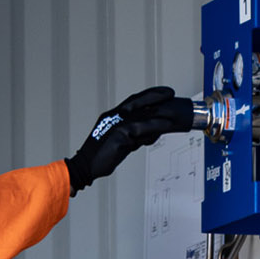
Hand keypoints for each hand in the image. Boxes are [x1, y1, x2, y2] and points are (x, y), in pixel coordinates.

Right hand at [64, 86, 196, 193]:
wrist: (87, 166)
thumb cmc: (102, 156)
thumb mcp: (122, 142)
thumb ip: (136, 136)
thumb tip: (152, 135)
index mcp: (113, 115)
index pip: (133, 100)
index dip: (148, 95)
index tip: (162, 92)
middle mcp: (114, 116)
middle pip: (138, 101)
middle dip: (155, 96)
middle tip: (170, 93)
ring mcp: (116, 124)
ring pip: (141, 115)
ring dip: (159, 113)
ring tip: (173, 113)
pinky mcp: (118, 135)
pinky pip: (140, 129)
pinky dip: (153, 127)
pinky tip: (164, 127)